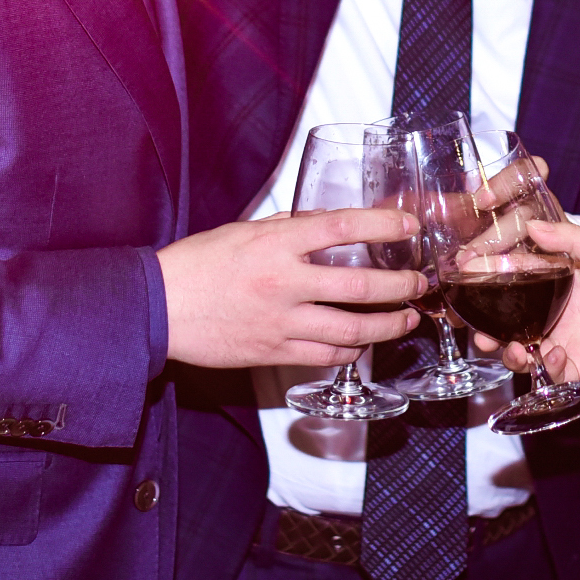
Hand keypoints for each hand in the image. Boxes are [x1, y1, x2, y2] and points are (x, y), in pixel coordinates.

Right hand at [158, 209, 425, 368]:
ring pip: (351, 328)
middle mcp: (284, 282)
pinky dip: (351, 349)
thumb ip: (288, 228)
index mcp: (276, 244)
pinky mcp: (274, 352)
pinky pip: (326, 355)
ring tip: (406, 318)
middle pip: (361, 285)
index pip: (344, 227)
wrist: (159, 308)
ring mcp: (282, 322)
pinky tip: (363, 343)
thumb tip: (325, 223)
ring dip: (387, 325)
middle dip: (400, 286)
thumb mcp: (243, 231)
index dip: (384, 225)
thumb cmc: (197, 264)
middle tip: (420, 283)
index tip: (409, 227)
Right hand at [483, 218, 579, 387]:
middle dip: (481, 313)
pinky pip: (540, 367)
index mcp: (562, 271)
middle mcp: (555, 301)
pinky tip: (559, 356)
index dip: (487, 262)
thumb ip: (573, 239)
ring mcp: (560, 333)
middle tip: (468, 319)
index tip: (464, 264)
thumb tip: (531, 225)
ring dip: (500, 344)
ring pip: (513, 339)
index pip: (515, 261)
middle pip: (504, 305)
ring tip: (502, 348)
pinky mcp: (570, 364)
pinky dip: (540, 364)